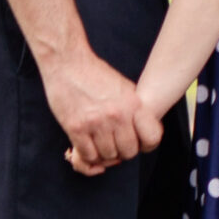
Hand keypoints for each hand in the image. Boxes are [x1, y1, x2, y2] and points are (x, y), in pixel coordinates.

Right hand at [42, 49, 142, 174]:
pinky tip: (88, 146)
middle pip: (129, 152)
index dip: (145, 145)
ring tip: (100, 144)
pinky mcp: (76, 128)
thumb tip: (140, 132)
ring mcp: (96, 123)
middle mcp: (117, 115)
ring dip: (104, 154)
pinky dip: (89, 156)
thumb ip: (134, 109)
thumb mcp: (124, 87)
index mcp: (133, 103)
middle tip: (115, 144)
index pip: (151, 139)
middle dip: (123, 151)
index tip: (138, 143)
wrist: (67, 62)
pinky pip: (88, 156)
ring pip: (108, 156)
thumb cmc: (94, 73)